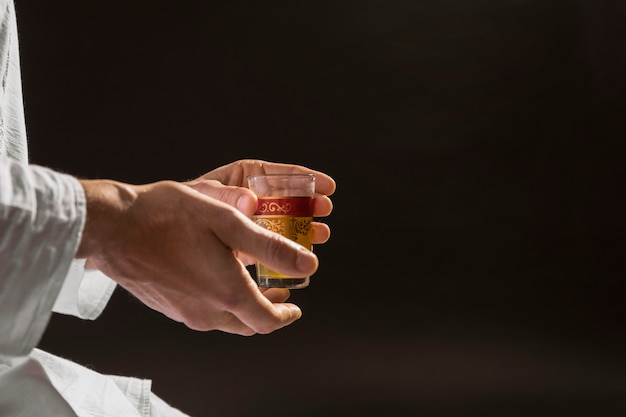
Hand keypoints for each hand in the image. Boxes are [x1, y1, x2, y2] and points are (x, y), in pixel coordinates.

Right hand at [75, 169, 332, 335]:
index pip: (268, 320)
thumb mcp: (227, 221)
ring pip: (225, 321)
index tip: (295, 306)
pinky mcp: (167, 306)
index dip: (286, 315)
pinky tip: (216, 279)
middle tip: (278, 295)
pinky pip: (203, 314)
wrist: (111, 227)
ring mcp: (184, 312)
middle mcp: (206, 311)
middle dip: (268, 312)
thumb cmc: (165, 217)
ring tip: (251, 285)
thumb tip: (308, 264)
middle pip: (248, 324)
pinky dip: (220, 303)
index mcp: (226, 293)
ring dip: (244, 307)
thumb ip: (270, 247)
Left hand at [185, 159, 335, 263]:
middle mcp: (248, 200)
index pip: (278, 174)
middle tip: (325, 210)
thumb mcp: (204, 196)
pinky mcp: (243, 247)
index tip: (328, 185)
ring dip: (303, 229)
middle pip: (286, 199)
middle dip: (309, 205)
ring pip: (281, 224)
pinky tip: (299, 258)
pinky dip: (284, 252)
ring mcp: (247, 224)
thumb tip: (250, 201)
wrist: (154, 234)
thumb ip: (226, 196)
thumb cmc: (178, 207)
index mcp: (242, 178)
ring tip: (320, 234)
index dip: (304, 178)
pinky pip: (268, 247)